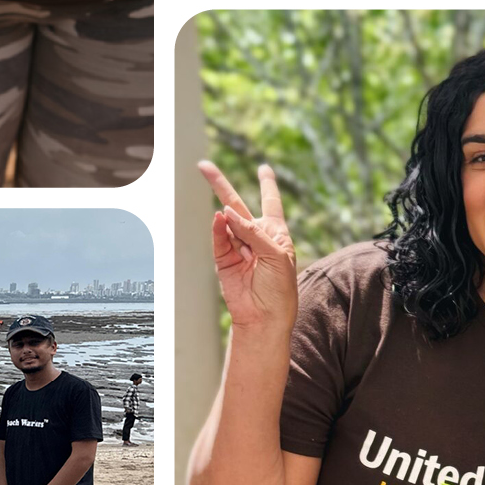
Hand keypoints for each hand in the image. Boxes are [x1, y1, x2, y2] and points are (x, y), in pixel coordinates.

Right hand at [199, 161, 300, 336]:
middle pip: (237, 205)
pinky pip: (218, 238)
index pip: (271, 203)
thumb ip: (253, 232)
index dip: (267, 184)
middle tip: (204, 166)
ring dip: (229, 218)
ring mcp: (238, 247)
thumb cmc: (280, 290)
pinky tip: (220, 217)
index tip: (264, 168)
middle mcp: (255, 237)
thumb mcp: (277, 256)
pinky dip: (218, 228)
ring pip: (227, 222)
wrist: (264, 318)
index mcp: (276, 234)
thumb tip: (227, 213)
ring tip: (236, 229)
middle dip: (220, 185)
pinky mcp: (223, 259)